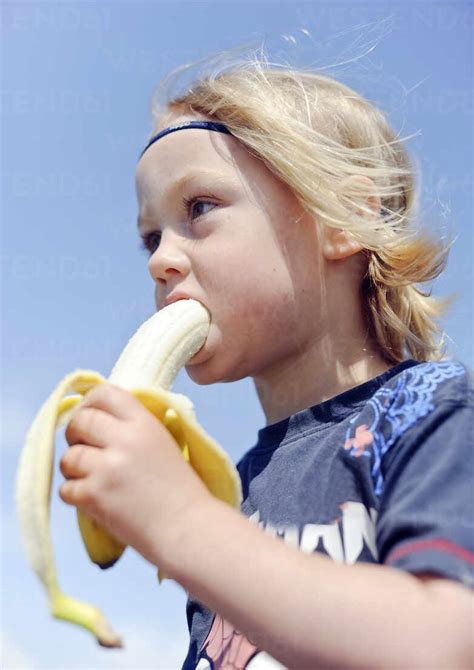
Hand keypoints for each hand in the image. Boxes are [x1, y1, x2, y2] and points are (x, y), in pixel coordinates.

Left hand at [59, 383, 212, 570]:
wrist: (188, 529)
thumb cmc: (180, 490)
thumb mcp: (164, 443)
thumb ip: (135, 427)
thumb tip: (99, 417)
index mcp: (144, 423)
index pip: (104, 394)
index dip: (90, 403)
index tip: (90, 415)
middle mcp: (124, 439)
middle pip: (79, 421)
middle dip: (76, 435)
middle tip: (87, 450)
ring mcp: (107, 468)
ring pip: (68, 457)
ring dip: (74, 469)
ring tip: (94, 479)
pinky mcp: (94, 496)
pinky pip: (66, 488)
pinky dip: (76, 495)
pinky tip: (95, 501)